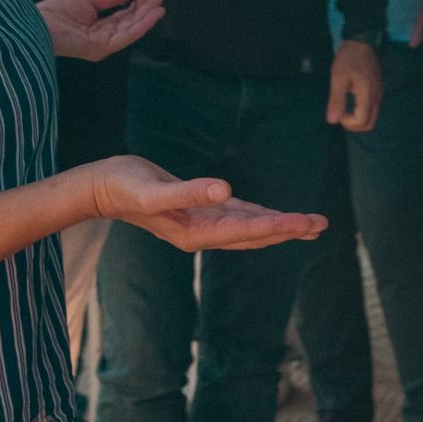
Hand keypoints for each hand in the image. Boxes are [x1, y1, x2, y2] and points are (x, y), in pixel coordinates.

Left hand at [37, 0, 167, 60]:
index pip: (127, 13)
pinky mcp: (104, 47)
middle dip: (150, 2)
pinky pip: (128, 34)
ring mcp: (106, 44)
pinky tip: (155, 11)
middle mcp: (106, 37)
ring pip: (135, 26)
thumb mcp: (87, 0)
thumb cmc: (55, 15)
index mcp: (101, 28)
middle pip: (134, 19)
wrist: (35, 25)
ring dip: (151, 10)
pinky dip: (144, 23)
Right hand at [89, 156, 326, 251]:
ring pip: (249, 226)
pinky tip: (272, 213)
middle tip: (321, 225)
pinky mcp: (197, 209)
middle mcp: (202, 233)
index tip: (304, 223)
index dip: (276, 226)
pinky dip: (257, 214)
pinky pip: (235, 215)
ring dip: (278, 223)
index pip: (245, 230)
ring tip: (309, 223)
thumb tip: (224, 191)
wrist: (101, 186)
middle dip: (288, 230)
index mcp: (195, 233)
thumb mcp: (153, 191)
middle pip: (254, 234)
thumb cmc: (123, 187)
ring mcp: (200, 223)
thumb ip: (188, 193)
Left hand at [326, 39, 382, 132]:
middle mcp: (376, 97)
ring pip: (372, 117)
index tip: (337, 111)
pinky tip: (351, 102)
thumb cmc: (349, 59)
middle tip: (340, 115)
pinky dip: (361, 112)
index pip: (361, 121)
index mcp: (367, 95)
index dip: (347, 122)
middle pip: (369, 124)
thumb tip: (332, 121)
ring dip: (358, 119)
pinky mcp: (377, 90)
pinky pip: (372, 109)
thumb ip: (336, 100)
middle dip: (353, 125)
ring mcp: (378, 94)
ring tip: (344, 110)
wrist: (362, 42)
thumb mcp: (338, 78)